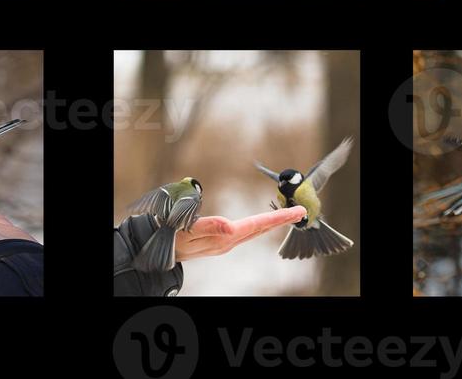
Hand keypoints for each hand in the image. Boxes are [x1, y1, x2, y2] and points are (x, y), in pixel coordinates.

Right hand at [174, 206, 306, 261]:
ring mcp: (225, 243)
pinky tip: (263, 224)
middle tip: (302, 211)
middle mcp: (228, 241)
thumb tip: (231, 226)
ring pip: (255, 231)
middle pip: (260, 229)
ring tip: (288, 216)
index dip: (278, 218)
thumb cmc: (172, 237)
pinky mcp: (220, 241)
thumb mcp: (187, 231)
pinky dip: (259, 226)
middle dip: (282, 220)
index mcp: (224, 238)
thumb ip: (209, 227)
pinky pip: (246, 233)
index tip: (296, 212)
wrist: (159, 250)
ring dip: (272, 223)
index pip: (256, 225)